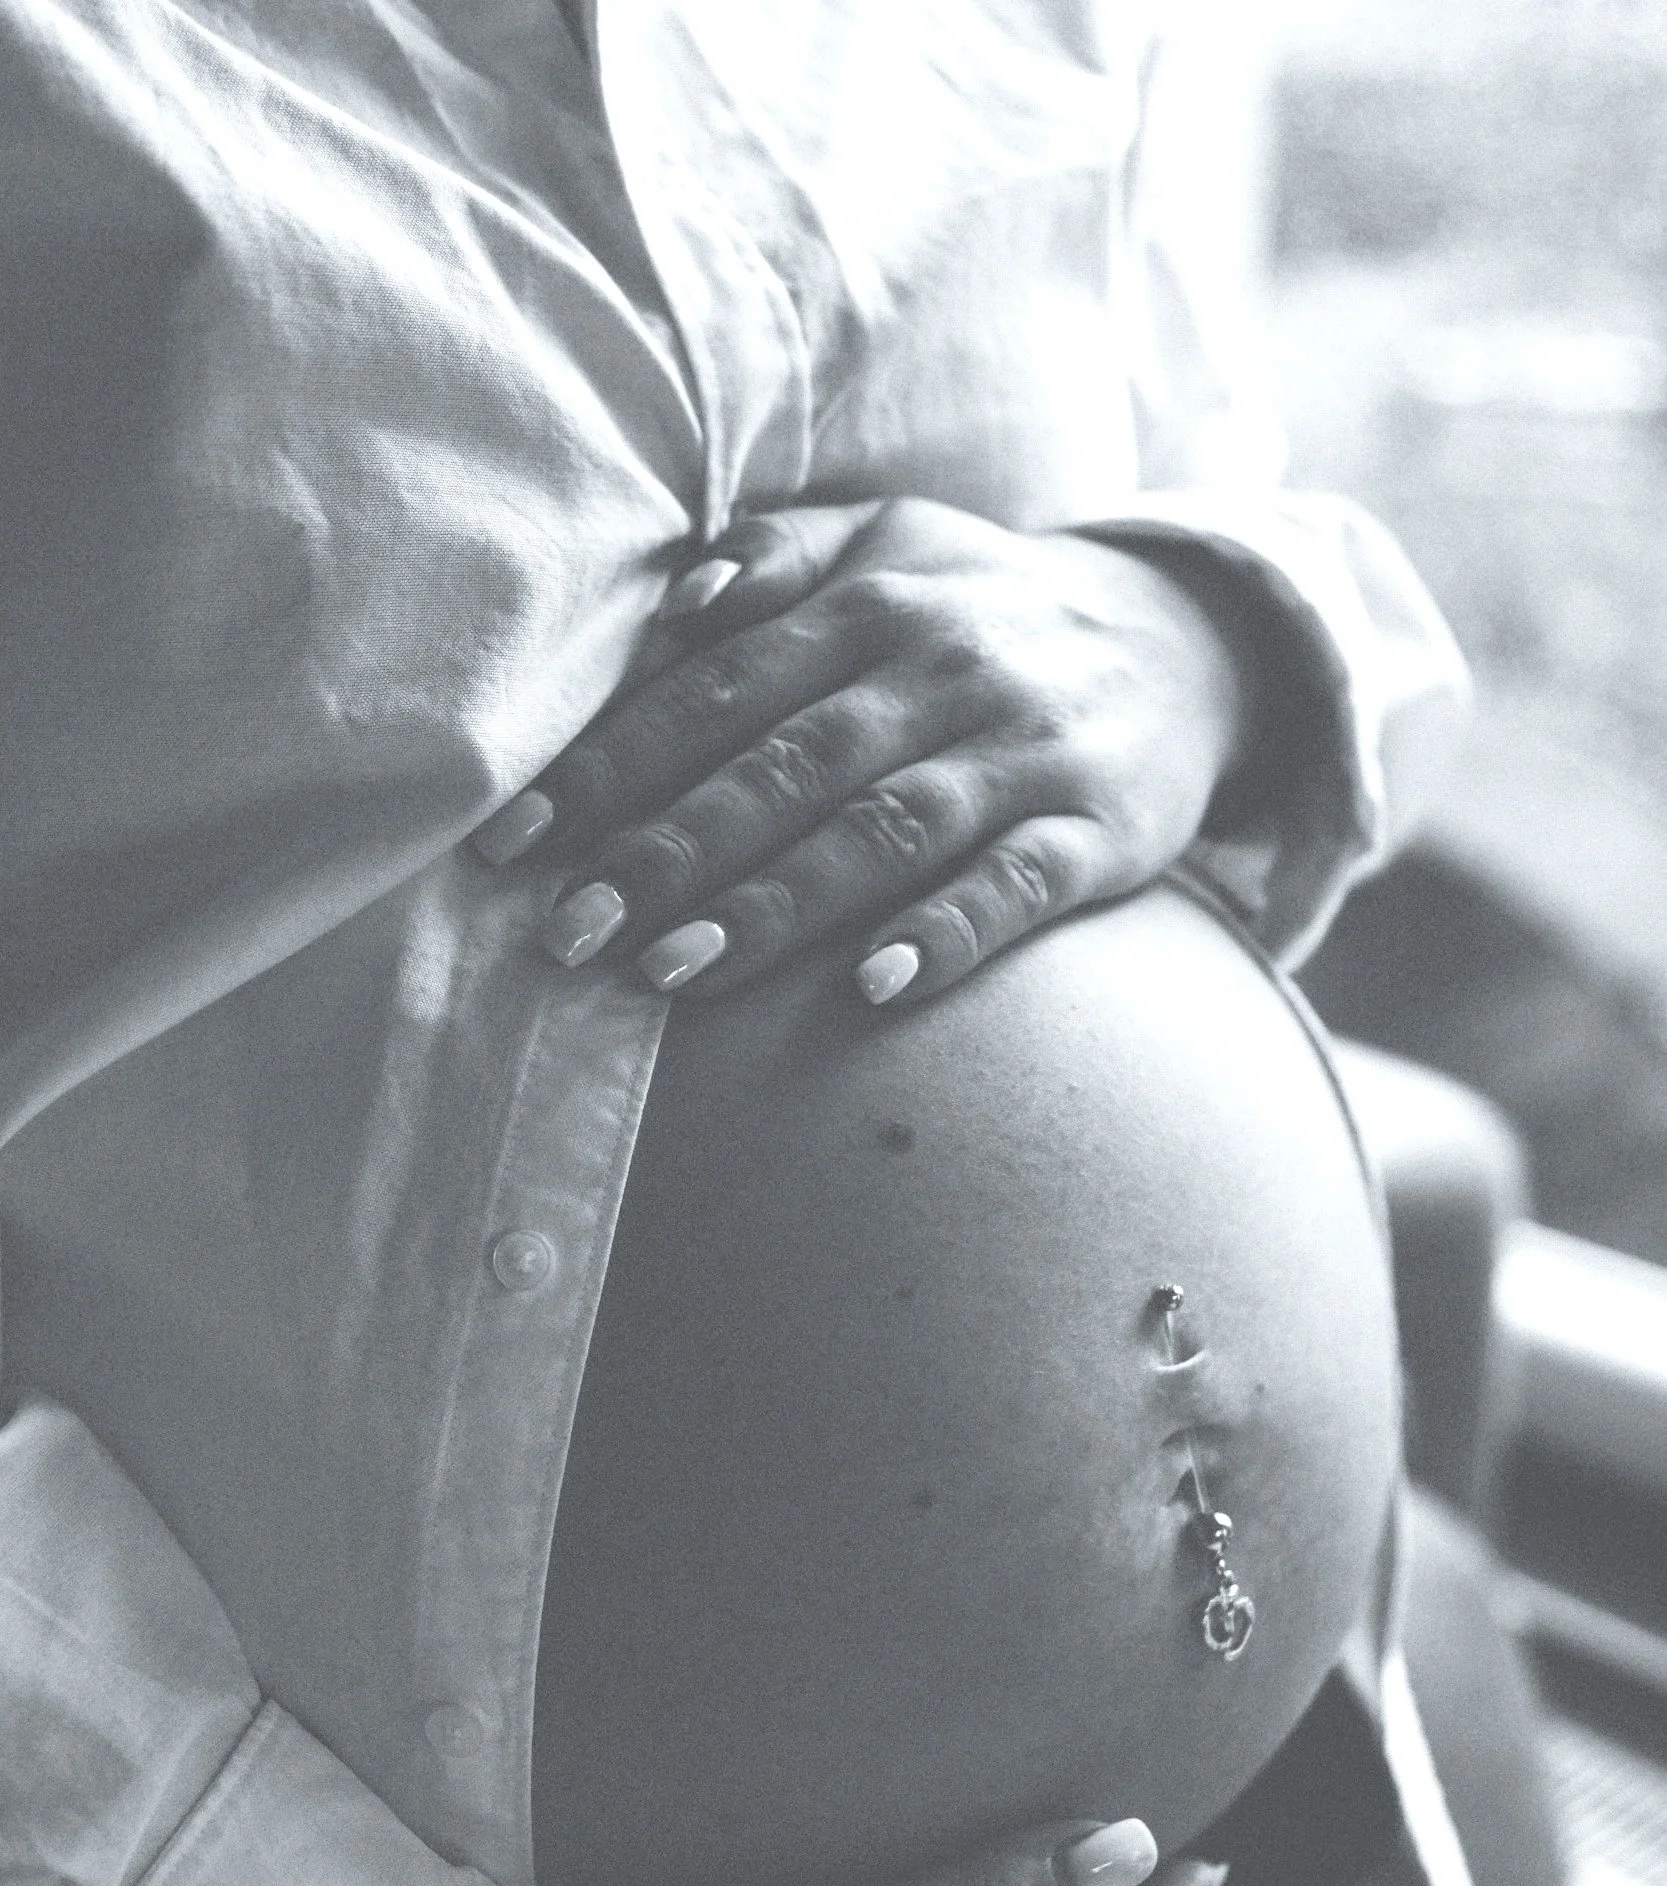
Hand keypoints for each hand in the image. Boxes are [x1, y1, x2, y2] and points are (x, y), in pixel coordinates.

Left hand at [472, 498, 1245, 1004]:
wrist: (1191, 644)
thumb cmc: (990, 612)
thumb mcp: (894, 545)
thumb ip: (780, 558)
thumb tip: (673, 600)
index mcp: (874, 600)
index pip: (718, 689)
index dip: (613, 766)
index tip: (518, 842)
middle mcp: (943, 670)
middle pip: (784, 767)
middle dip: (666, 852)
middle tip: (566, 932)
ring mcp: (1022, 754)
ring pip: (883, 830)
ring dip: (773, 905)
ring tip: (670, 973)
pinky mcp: (1096, 835)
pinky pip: (1015, 888)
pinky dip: (944, 933)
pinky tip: (872, 986)